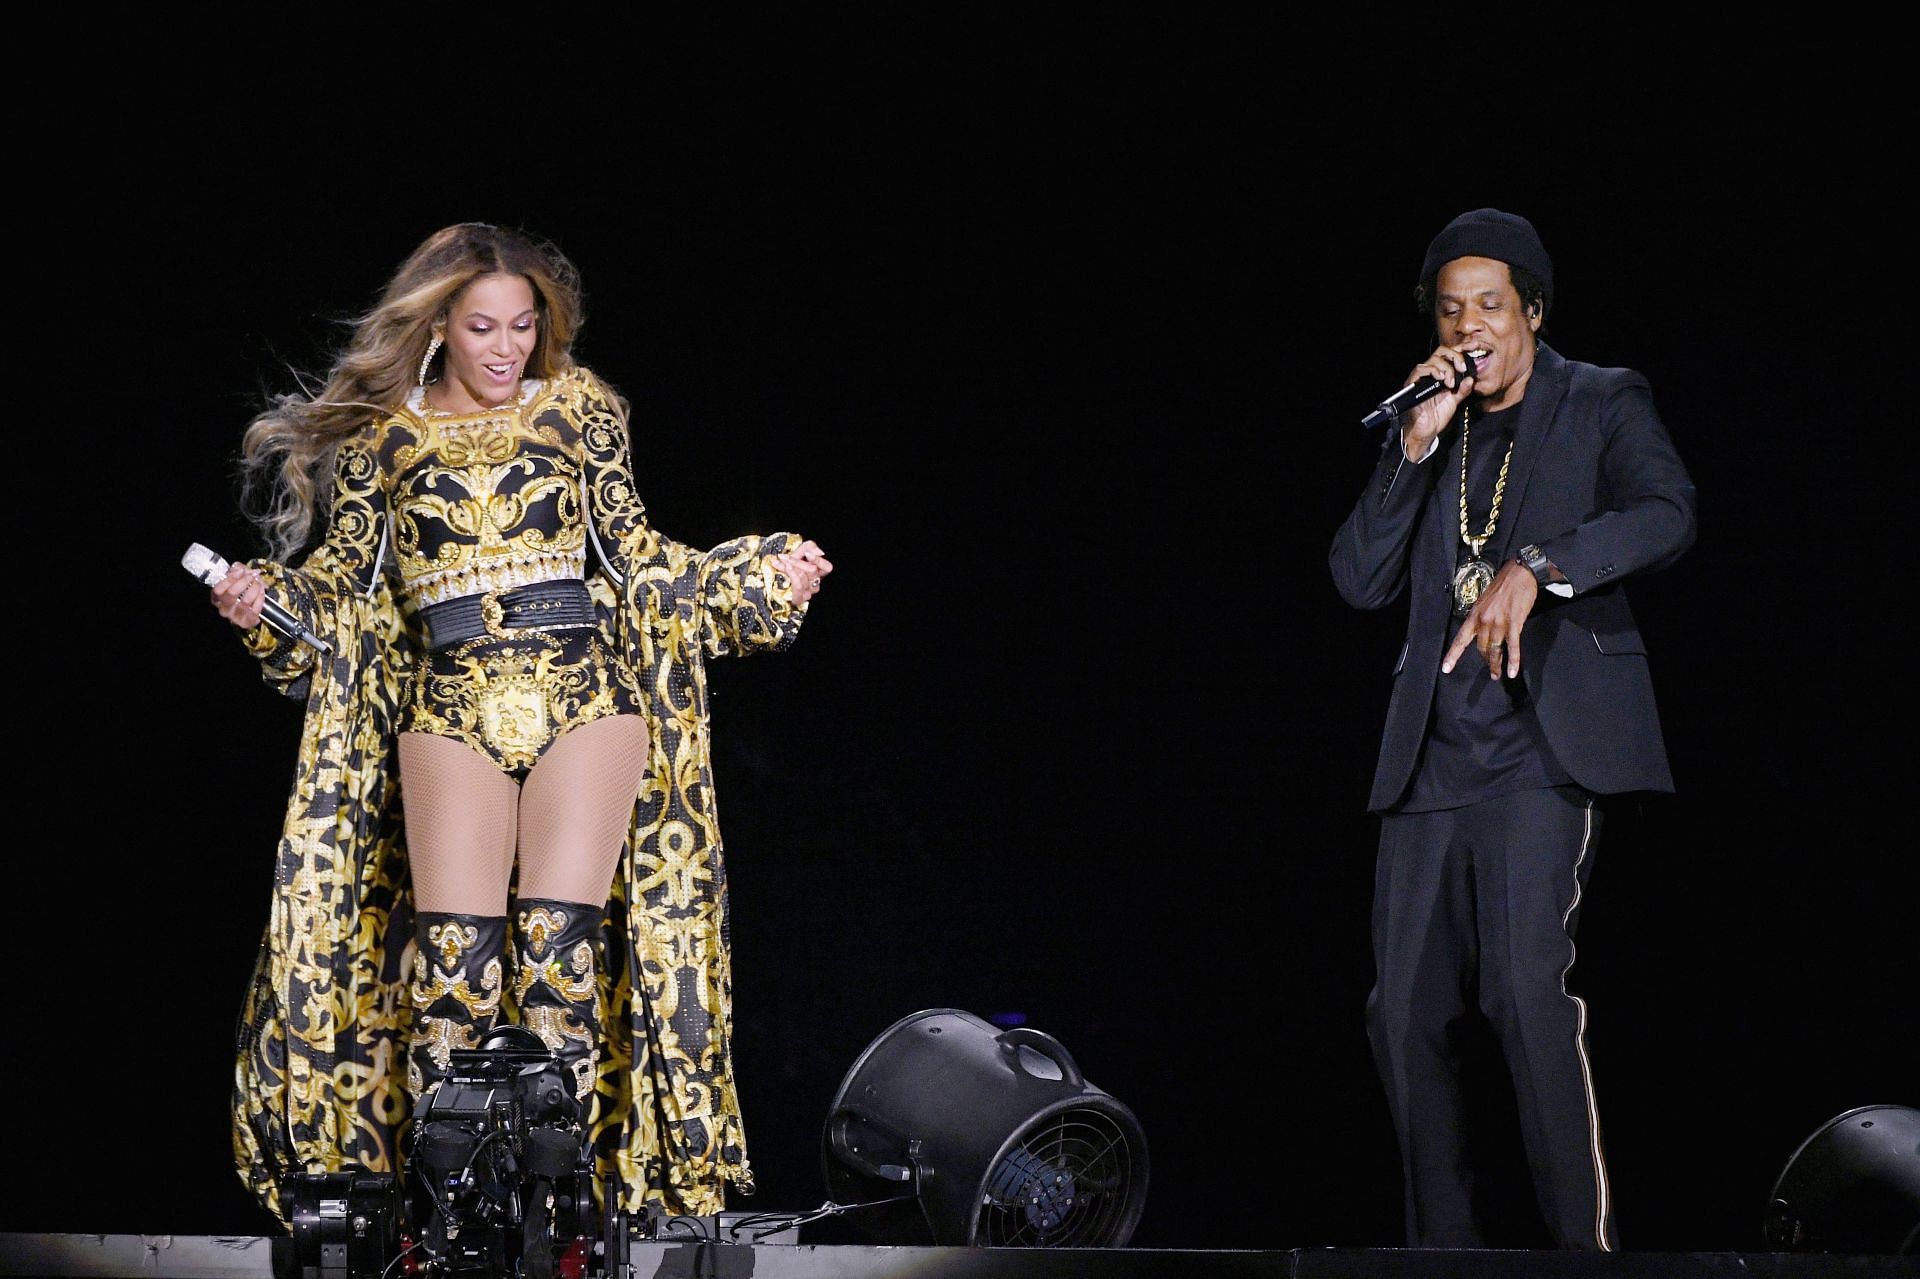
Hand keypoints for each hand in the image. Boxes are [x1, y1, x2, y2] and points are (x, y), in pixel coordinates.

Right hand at [211, 562, 268, 628]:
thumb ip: (238, 570)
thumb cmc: (241, 593)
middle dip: (244, 582)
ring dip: (254, 589)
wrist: (250, 611)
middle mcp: (223, 609)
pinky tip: (262, 592)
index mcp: (217, 599)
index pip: (218, 590)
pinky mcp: (247, 622)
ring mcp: (235, 617)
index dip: (230, 579)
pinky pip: (255, 609)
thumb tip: (245, 569)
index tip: (241, 571)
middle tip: (252, 576)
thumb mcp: (237, 579)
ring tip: (259, 583)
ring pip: (245, 601)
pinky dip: (260, 598)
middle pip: (232, 594)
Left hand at [770, 539, 832, 604]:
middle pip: (813, 570)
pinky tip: (786, 568)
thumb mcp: (798, 551)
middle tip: (784, 556)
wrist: (771, 576)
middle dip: (797, 561)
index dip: (818, 560)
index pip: (827, 568)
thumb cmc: (788, 563)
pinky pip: (798, 586)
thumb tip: (819, 552)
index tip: (807, 554)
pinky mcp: (799, 599)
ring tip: (780, 561)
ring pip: (803, 576)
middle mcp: (815, 583)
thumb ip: (809, 547)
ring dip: (790, 566)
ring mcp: (808, 593)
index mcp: (819, 572)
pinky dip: (791, 575)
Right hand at [1399, 345, 1477, 458]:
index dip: (1462, 348)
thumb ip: (1463, 390)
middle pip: (1442, 351)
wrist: (1425, 431)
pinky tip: (1441, 379)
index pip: (1451, 355)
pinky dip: (1433, 371)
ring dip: (1445, 368)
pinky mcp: (1413, 383)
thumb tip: (1471, 379)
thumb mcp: (1455, 401)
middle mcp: (1431, 373)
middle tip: (1462, 368)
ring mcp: (1421, 377)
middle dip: (1455, 356)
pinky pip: (1421, 369)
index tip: (1475, 346)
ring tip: (1450, 382)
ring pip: (1433, 359)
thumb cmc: (1437, 416)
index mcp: (1442, 375)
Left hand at [1442, 560, 1538, 680]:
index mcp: (1474, 615)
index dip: (1453, 655)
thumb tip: (1482, 633)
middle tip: (1490, 670)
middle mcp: (1484, 621)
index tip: (1446, 668)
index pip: (1461, 639)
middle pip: (1481, 648)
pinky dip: (1513, 661)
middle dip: (1485, 661)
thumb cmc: (1502, 586)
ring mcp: (1499, 623)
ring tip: (1497, 674)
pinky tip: (1511, 671)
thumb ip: (1482, 618)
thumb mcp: (1484, 601)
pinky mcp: (1514, 624)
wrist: (1519, 574)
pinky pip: (1513, 646)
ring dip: (1495, 664)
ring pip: (1494, 650)